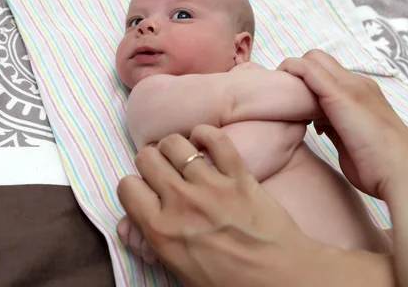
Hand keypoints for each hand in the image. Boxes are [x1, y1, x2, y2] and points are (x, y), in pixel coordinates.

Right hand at [117, 125, 392, 286]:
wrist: (280, 280)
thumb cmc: (230, 282)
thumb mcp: (179, 271)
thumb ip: (150, 243)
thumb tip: (126, 225)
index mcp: (161, 230)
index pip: (127, 186)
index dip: (134, 187)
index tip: (144, 190)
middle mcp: (181, 202)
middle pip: (147, 157)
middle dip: (151, 162)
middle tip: (162, 171)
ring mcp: (212, 186)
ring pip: (176, 143)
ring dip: (175, 147)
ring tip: (182, 156)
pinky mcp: (239, 175)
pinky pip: (216, 139)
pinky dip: (207, 134)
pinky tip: (204, 141)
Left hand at [280, 50, 407, 286]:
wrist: (402, 173)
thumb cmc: (378, 166)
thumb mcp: (350, 140)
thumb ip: (334, 126)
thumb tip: (319, 124)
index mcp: (363, 93)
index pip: (328, 71)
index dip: (308, 81)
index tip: (294, 103)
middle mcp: (358, 84)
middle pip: (318, 59)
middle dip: (296, 73)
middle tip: (284, 99)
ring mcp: (351, 86)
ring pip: (312, 59)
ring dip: (293, 74)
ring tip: (283, 102)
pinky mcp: (340, 95)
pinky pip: (308, 70)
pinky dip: (292, 73)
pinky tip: (281, 95)